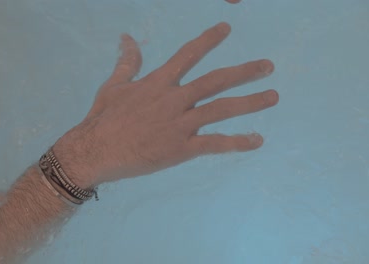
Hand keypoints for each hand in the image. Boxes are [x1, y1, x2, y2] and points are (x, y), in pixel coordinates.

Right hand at [53, 22, 278, 188]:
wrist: (95, 150)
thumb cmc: (102, 118)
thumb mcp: (114, 85)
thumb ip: (127, 61)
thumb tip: (126, 37)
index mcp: (158, 82)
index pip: (188, 54)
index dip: (209, 39)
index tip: (227, 28)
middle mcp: (174, 99)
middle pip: (216, 80)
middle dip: (245, 71)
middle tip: (268, 66)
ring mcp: (179, 124)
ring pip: (222, 109)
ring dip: (250, 102)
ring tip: (273, 96)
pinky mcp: (181, 149)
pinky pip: (215, 144)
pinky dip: (238, 142)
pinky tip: (258, 139)